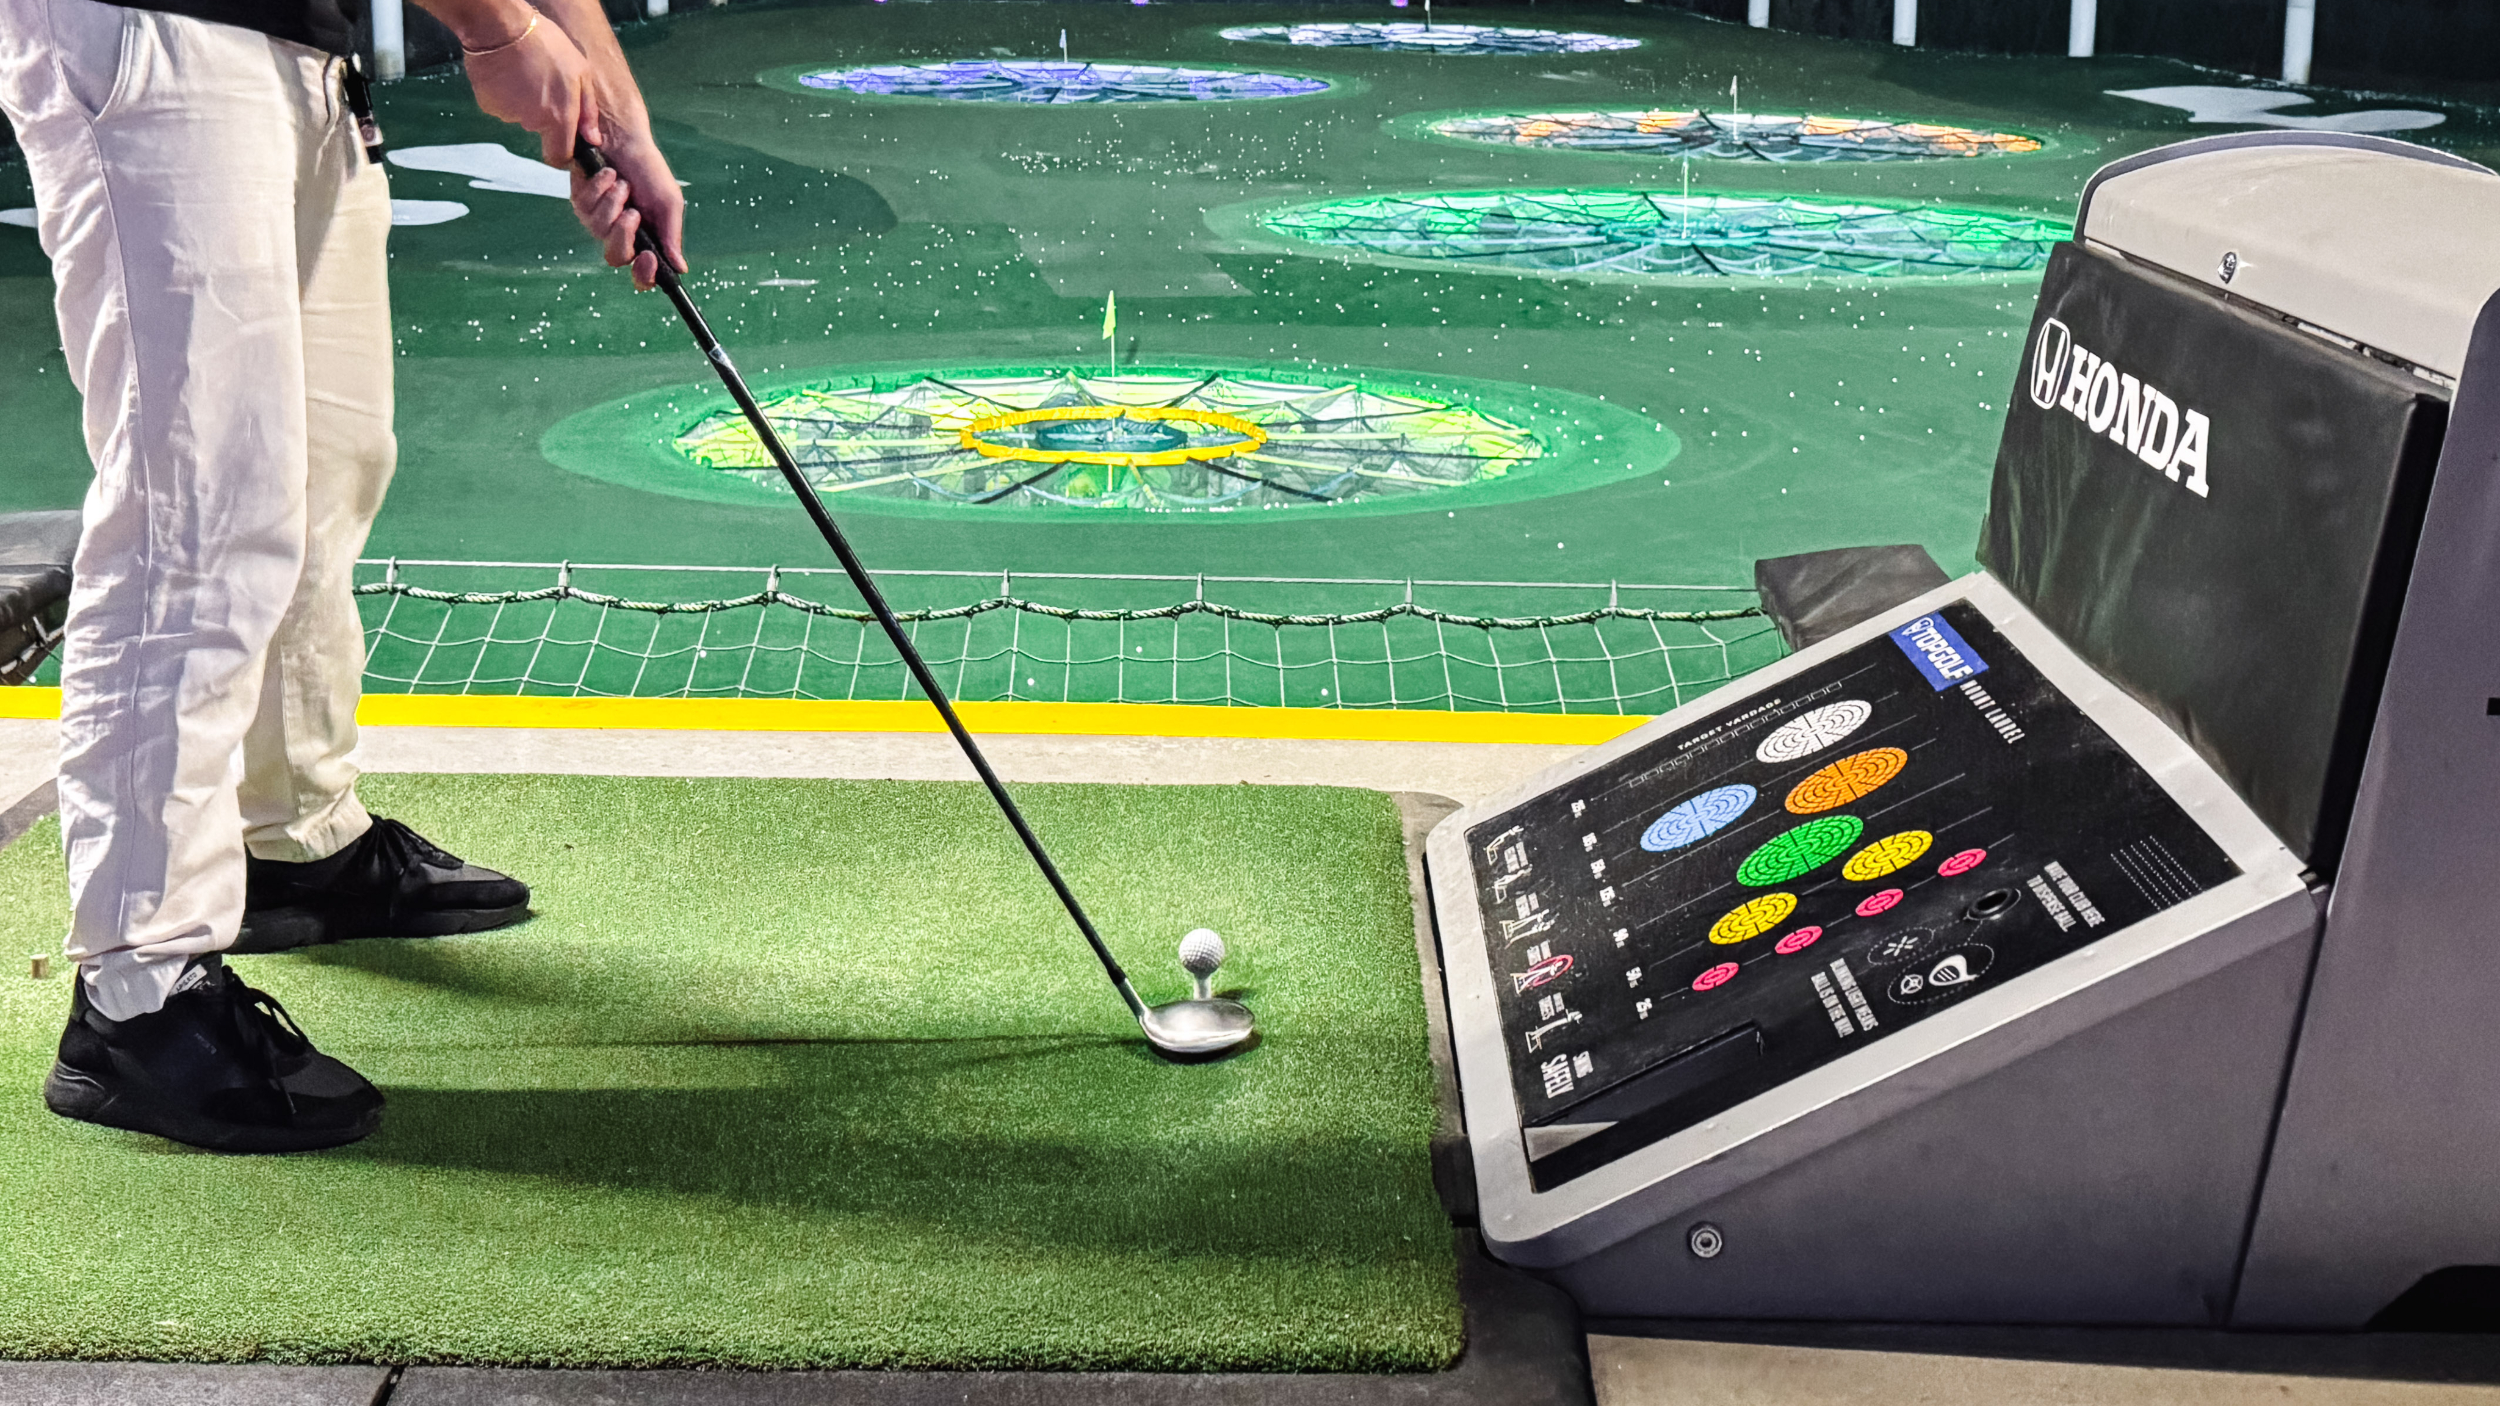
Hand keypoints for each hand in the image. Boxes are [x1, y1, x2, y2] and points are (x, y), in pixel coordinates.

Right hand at [461, 14, 599, 166]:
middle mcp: (531, 123)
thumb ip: (588, 111)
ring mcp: (507, 115)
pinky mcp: (487, 104)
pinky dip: (505, 93)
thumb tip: (592, 140)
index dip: (563, 152)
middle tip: (545, 83)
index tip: (564, 138)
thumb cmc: (547, 46)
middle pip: (539, 130)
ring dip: (524, 100)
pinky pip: (501, 105)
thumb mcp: (581, 73)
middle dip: (544, 114)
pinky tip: (509, 72)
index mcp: (558, 119)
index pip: (559, 158)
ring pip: (520, 115)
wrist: (501, 27)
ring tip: (527, 72)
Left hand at [571, 131, 684, 290]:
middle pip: (617, 257)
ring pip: (600, 230)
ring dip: (613, 203)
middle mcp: (620, 233)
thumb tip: (681, 268)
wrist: (623, 137)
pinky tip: (608, 173)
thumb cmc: (648, 168)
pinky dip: (600, 188)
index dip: (644, 275)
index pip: (642, 273)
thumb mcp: (668, 202)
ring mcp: (598, 219)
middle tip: (632, 213)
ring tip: (623, 183)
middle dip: (624, 234)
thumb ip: (671, 235)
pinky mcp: (580, 202)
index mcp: (645, 238)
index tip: (649, 259)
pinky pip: (586, 207)